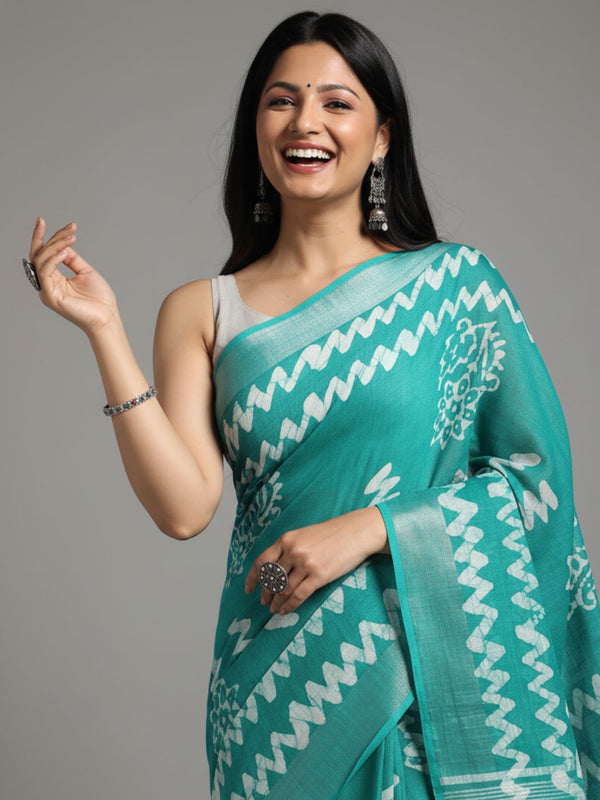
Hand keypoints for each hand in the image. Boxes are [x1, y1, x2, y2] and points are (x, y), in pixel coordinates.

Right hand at [28, 217, 118, 335]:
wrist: (107, 317)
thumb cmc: (99, 299)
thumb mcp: (85, 271)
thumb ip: (71, 258)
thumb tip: (62, 245)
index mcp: (54, 279)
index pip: (43, 255)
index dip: (45, 237)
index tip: (50, 221)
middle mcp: (47, 285)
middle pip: (39, 255)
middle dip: (50, 237)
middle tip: (69, 228)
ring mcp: (47, 291)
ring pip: (41, 260)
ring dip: (56, 245)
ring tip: (71, 238)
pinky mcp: (50, 296)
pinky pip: (45, 272)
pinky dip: (54, 258)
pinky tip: (65, 250)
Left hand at [244, 506, 388, 615]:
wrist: (356, 532)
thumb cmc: (331, 533)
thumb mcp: (304, 535)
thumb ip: (288, 548)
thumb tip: (274, 569)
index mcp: (286, 539)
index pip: (262, 562)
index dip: (253, 578)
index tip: (249, 590)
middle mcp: (293, 551)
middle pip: (271, 578)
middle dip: (266, 593)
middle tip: (264, 603)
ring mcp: (305, 564)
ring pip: (284, 589)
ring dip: (277, 602)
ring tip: (275, 610)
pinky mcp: (319, 576)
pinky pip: (299, 595)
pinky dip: (290, 606)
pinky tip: (286, 610)